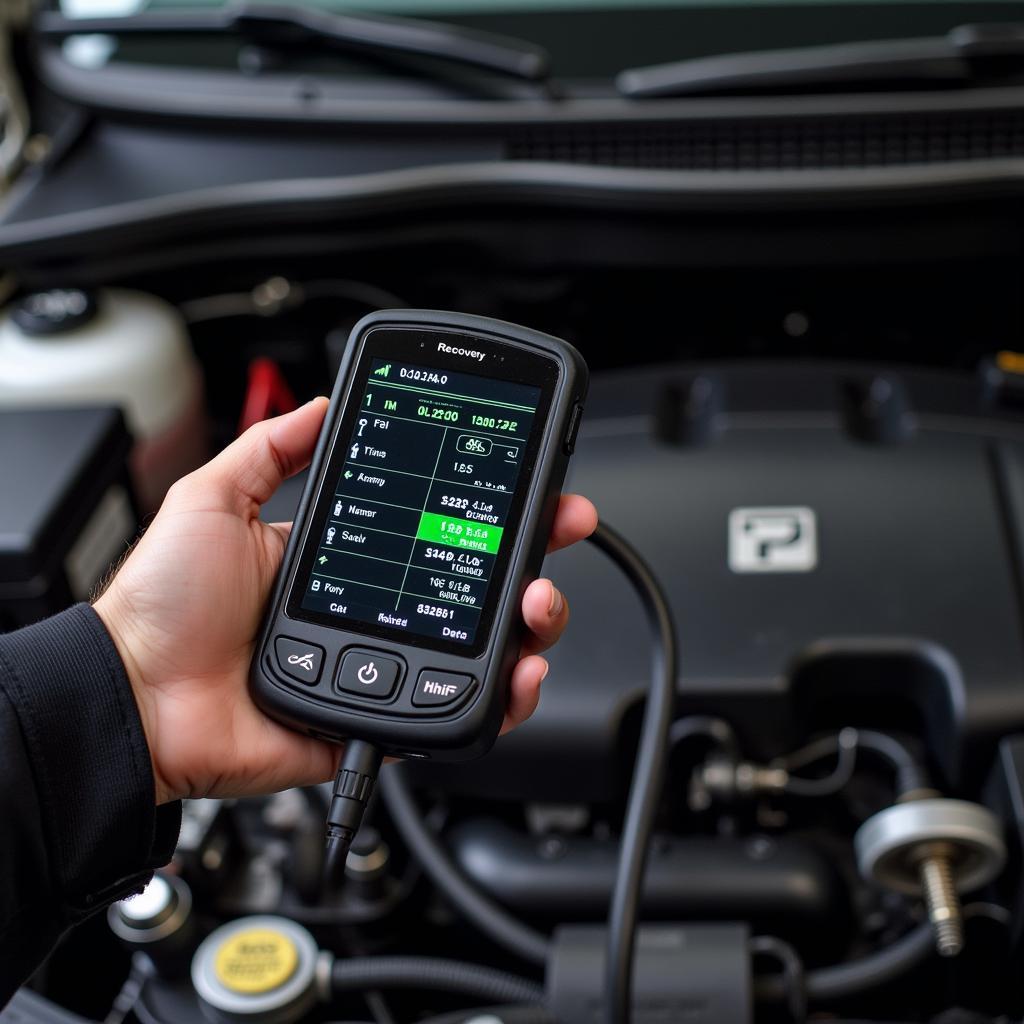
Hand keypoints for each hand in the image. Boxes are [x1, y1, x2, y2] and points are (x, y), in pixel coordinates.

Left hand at [94, 398, 596, 803]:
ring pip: (482, 651)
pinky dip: (497, 702)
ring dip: (530, 626)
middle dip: (533, 558)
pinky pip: (452, 715)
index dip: (489, 510)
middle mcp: (377, 613)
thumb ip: (269, 449)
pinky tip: (516, 674)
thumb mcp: (212, 500)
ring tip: (538, 603)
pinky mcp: (379, 722)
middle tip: (558, 530)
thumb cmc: (162, 604)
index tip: (529, 486)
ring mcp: (383, 667)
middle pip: (477, 588)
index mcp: (348, 561)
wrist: (133, 696)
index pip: (437, 529)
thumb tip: (319, 404)